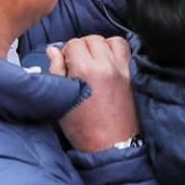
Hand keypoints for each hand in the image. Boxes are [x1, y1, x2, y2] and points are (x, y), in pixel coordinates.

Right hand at [48, 35, 138, 152]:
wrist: (110, 146)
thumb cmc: (84, 129)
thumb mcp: (61, 100)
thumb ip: (56, 71)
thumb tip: (53, 51)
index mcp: (85, 70)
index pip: (74, 43)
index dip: (66, 53)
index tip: (65, 65)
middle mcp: (105, 65)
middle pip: (92, 39)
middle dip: (81, 47)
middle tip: (76, 63)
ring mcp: (121, 69)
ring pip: (110, 40)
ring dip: (100, 46)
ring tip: (93, 60)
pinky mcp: (130, 76)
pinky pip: (125, 50)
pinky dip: (115, 50)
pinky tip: (107, 62)